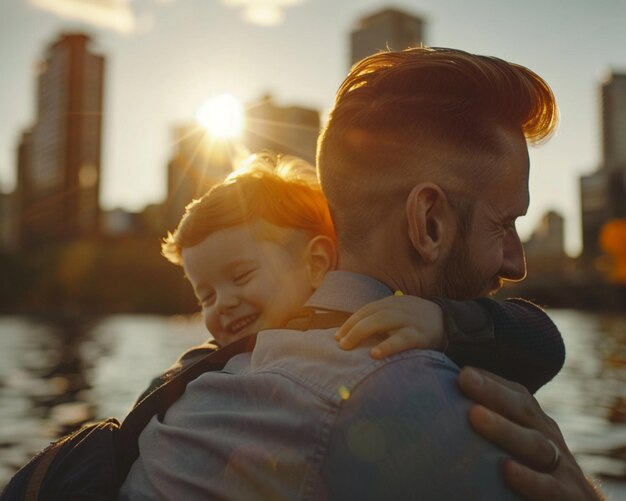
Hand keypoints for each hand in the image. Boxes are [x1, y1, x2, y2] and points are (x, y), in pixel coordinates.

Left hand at [335, 295, 444, 358]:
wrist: (450, 322)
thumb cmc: (417, 323)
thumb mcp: (399, 315)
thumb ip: (381, 320)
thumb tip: (355, 335)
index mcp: (392, 303)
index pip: (366, 310)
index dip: (350, 322)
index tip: (337, 336)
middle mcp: (399, 308)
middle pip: (370, 314)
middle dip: (352, 328)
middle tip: (340, 343)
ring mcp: (410, 319)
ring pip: (382, 321)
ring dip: (361, 332)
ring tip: (348, 345)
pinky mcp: (421, 334)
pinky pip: (402, 339)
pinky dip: (387, 346)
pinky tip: (375, 354)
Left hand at [458, 367, 603, 499]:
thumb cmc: (535, 475)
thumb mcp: (518, 448)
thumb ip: (489, 426)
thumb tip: (436, 407)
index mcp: (536, 424)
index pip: (516, 395)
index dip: (491, 381)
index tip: (463, 372)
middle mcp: (549, 438)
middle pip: (523, 410)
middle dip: (493, 393)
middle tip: (465, 378)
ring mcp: (562, 467)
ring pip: (535, 444)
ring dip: (505, 429)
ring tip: (475, 415)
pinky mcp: (570, 497)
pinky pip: (549, 487)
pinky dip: (530, 478)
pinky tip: (508, 469)